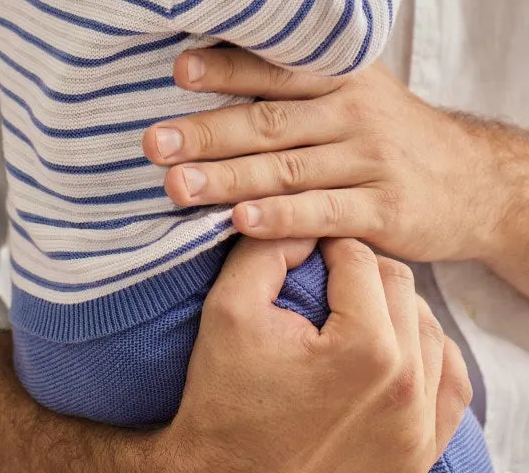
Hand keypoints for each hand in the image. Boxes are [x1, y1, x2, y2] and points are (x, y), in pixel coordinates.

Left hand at [143, 50, 500, 265]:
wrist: (471, 178)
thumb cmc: (389, 129)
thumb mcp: (357, 85)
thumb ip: (298, 74)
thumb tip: (210, 57)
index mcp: (339, 74)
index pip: (275, 66)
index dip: (227, 68)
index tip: (178, 71)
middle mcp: (353, 111)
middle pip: (270, 121)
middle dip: (208, 131)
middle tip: (154, 142)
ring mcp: (369, 160)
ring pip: (288, 169)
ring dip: (228, 178)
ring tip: (176, 186)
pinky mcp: (384, 209)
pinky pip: (324, 213)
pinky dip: (281, 217)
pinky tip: (241, 221)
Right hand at [163, 237, 470, 472]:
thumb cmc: (224, 399)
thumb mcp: (229, 307)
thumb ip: (269, 248)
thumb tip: (304, 223)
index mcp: (366, 349)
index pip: (360, 258)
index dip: (326, 244)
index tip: (305, 249)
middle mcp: (405, 388)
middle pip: (399, 286)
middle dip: (360, 272)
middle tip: (324, 276)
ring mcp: (419, 425)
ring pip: (427, 327)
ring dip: (393, 309)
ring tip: (351, 310)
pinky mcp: (422, 451)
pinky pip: (449, 380)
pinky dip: (426, 354)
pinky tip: (393, 347)